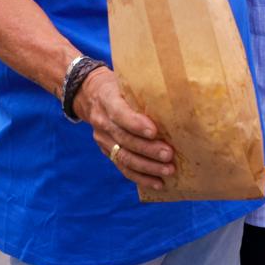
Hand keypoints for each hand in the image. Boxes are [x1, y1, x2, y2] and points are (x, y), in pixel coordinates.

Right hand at [75, 67, 175, 191]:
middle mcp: (102, 121)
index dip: (135, 124)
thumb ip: (143, 90)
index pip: (119, 113)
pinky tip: (157, 183)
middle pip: (124, 139)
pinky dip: (140, 177)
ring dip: (147, 167)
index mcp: (107, 99)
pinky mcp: (106, 151)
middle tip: (169, 155)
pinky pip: (122, 167)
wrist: (89, 94)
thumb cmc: (117, 85)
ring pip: (123, 157)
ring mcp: (102, 138)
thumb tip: (176, 97)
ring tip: (168, 171)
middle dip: (148, 150)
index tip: (154, 131)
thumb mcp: (125, 80)